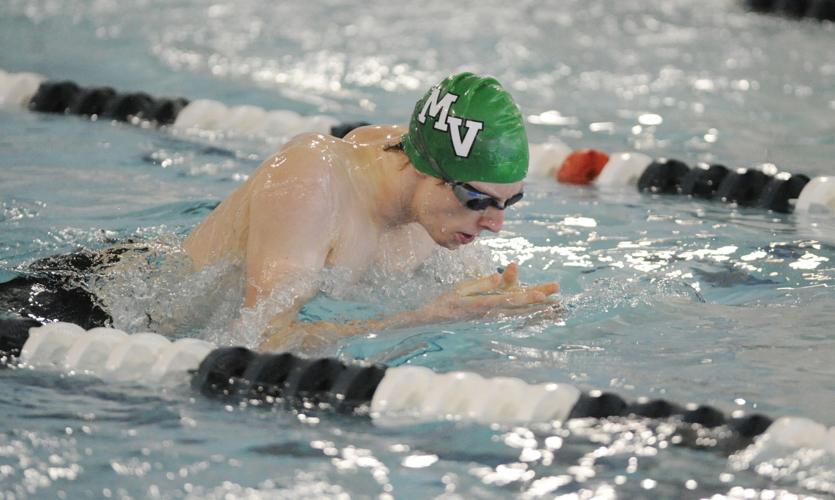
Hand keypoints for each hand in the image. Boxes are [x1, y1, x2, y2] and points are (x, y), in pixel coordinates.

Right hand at [415, 263, 558, 322]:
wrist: (436, 319)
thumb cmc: (448, 301)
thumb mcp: (461, 288)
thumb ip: (481, 283)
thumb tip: (498, 275)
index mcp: (481, 304)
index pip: (508, 300)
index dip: (526, 298)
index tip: (542, 295)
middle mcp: (489, 313)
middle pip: (517, 308)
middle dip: (537, 303)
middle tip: (556, 300)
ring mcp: (491, 318)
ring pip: (517, 314)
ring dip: (536, 310)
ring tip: (554, 306)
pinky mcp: (492, 319)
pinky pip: (512, 316)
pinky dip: (526, 314)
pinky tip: (538, 312)